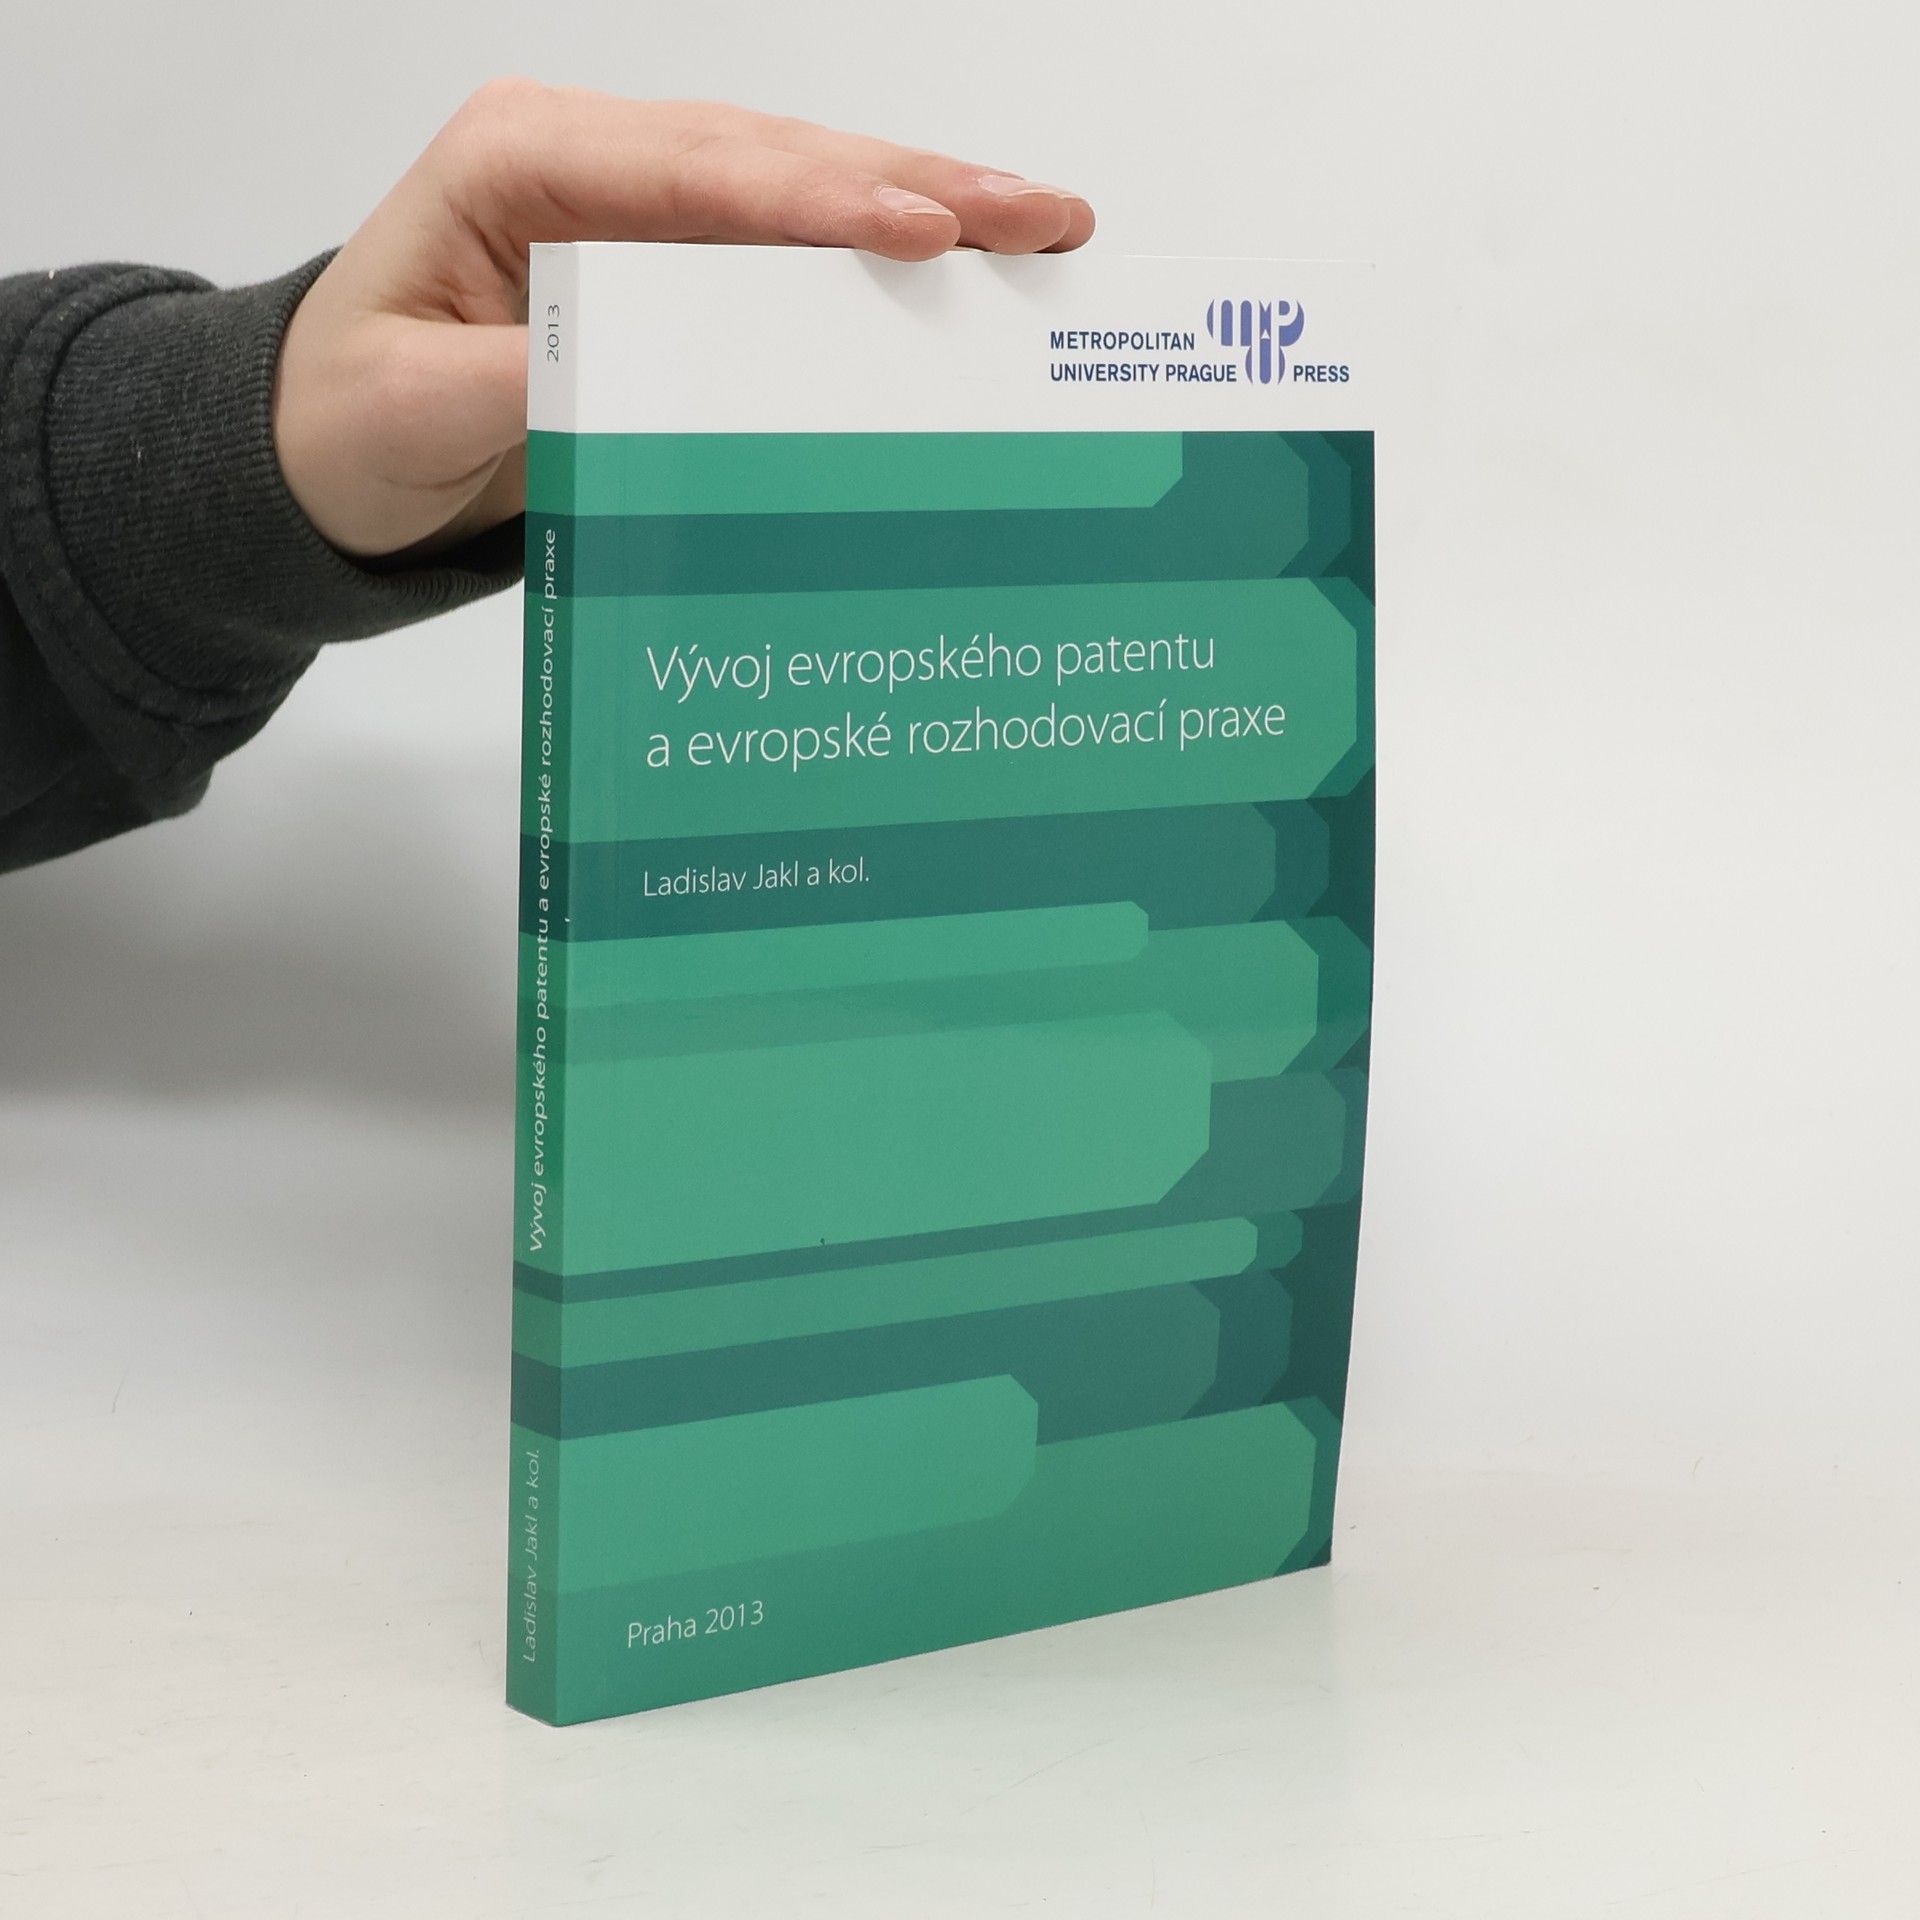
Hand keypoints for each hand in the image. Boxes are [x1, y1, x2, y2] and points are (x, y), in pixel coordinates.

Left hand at [273, 83, 1094, 558]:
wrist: (324, 453)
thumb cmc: (346, 420)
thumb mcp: (406, 409)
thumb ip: (511, 384)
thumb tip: (632, 379)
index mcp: (520, 161)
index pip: (696, 172)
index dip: (820, 200)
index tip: (926, 229)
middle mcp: (593, 163)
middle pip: (778, 160)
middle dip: (919, 183)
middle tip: (1045, 215)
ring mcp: (639, 209)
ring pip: (802, 193)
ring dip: (927, 207)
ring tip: (1044, 229)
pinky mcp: (670, 268)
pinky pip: (790, 255)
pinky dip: (881, 264)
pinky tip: (967, 274)